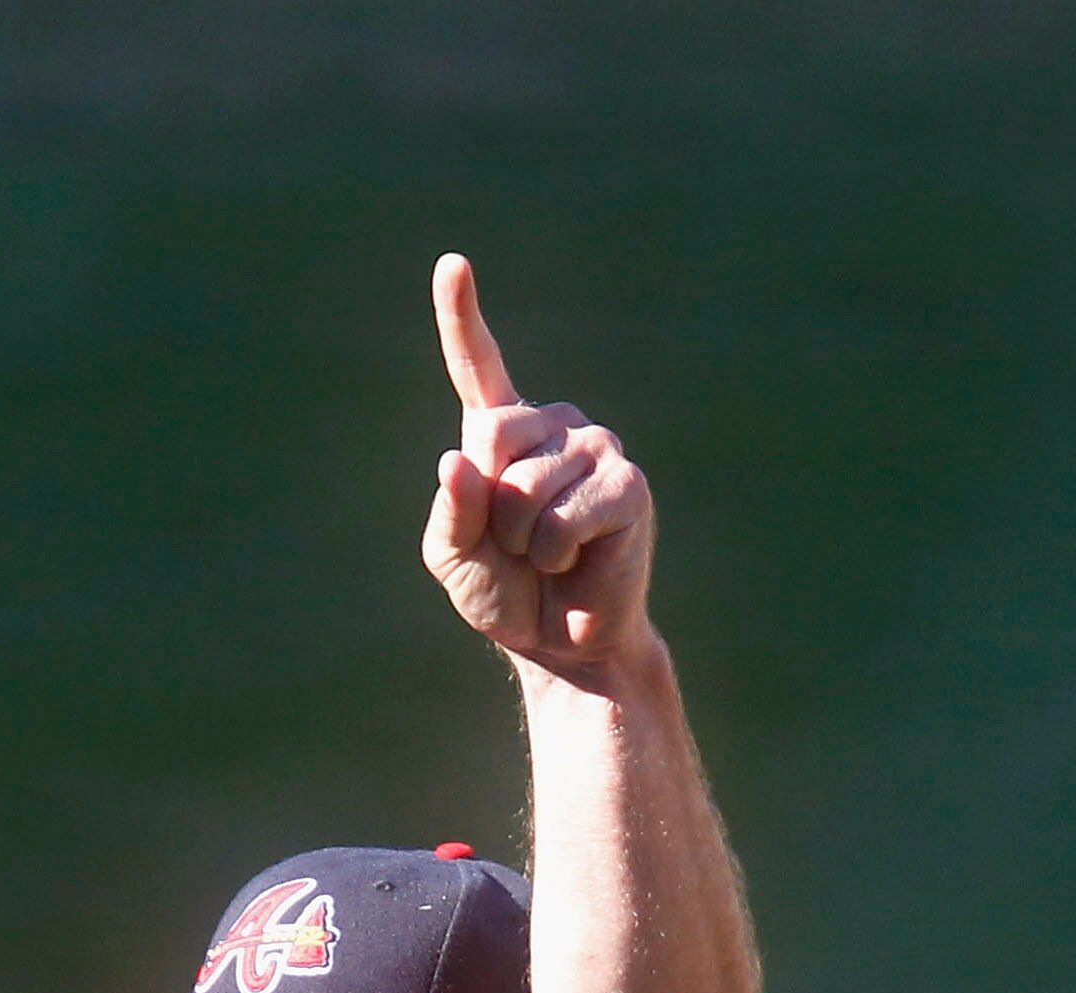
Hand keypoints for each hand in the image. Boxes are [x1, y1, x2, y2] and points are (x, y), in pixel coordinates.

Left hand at [420, 254, 654, 674]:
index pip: (478, 368)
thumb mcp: (454, 559)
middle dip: (490, 509)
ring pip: (525, 487)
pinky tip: (577, 561)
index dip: (461, 318)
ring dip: (525, 542)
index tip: (451, 264)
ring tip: (549, 558)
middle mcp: (553, 428)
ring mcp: (595, 448)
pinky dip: (556, 555)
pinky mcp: (626, 485)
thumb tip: (456, 461)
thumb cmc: (507, 595)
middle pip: (491, 439)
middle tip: (517, 545)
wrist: (562, 644)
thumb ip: (449, 512)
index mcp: (504, 436)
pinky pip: (563, 518)